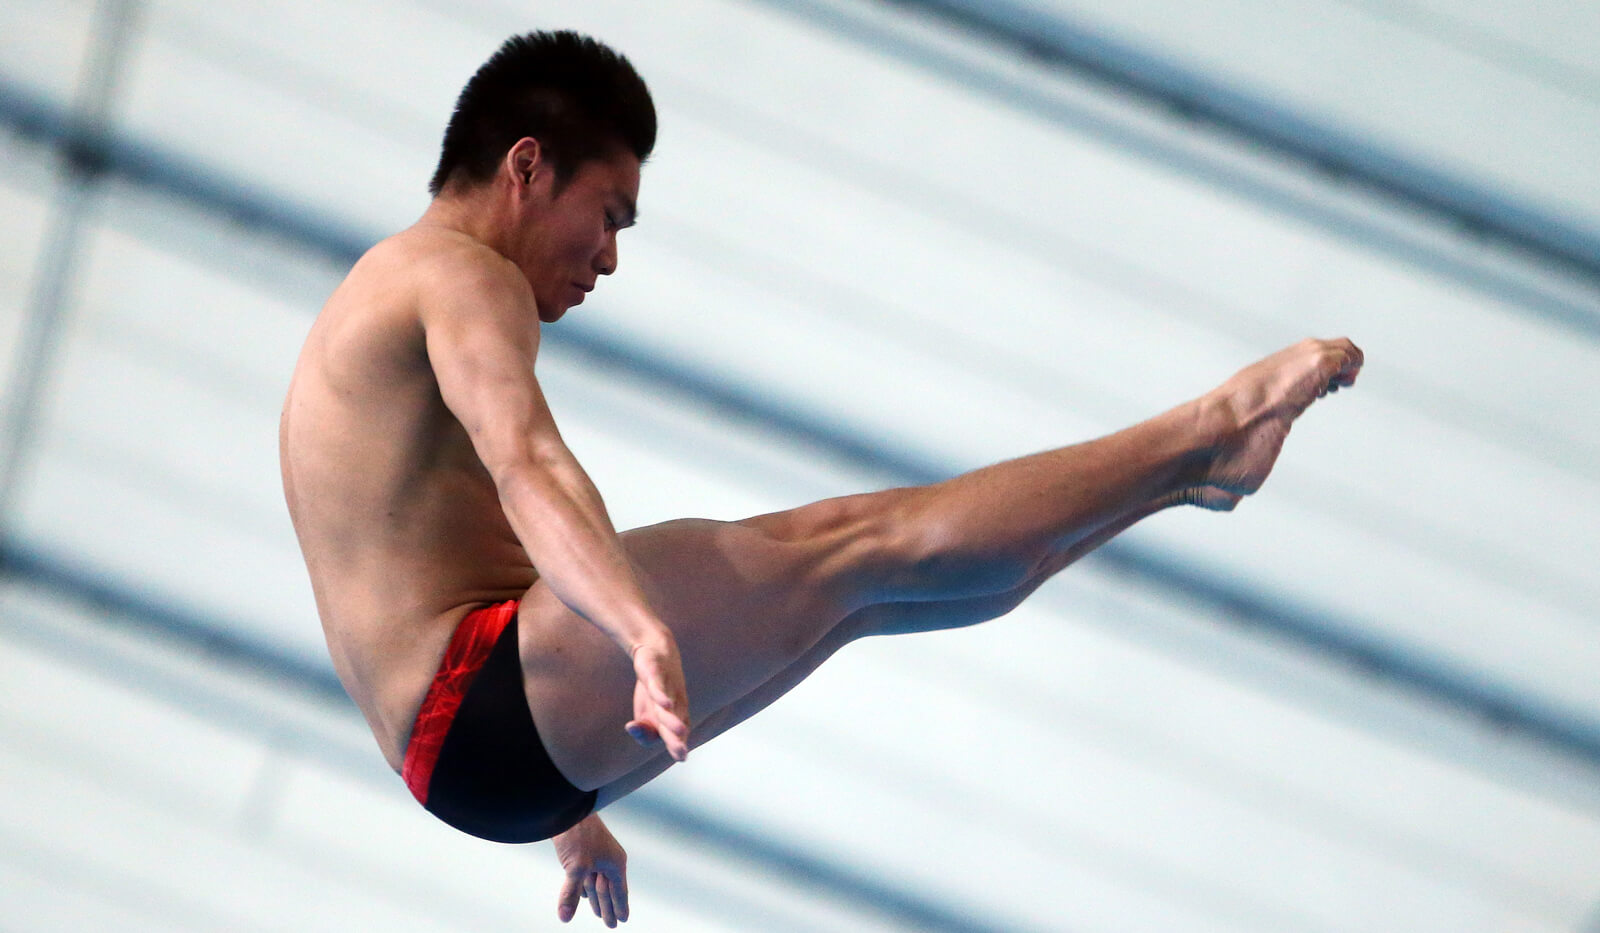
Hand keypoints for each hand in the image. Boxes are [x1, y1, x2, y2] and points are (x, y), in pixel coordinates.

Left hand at [555, 814, 628, 926]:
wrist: (567, 808)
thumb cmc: (578, 833)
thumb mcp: (575, 867)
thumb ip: (571, 894)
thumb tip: (565, 917)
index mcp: (614, 863)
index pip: (619, 891)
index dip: (620, 907)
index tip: (623, 920)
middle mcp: (607, 860)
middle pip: (609, 890)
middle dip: (609, 908)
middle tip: (611, 924)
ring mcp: (595, 855)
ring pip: (597, 883)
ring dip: (597, 899)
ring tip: (599, 913)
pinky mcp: (582, 852)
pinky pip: (587, 875)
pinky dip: (586, 887)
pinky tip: (584, 893)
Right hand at [625, 632, 690, 761]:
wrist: (655, 651)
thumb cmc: (655, 689)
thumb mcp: (645, 713)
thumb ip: (642, 730)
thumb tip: (631, 728)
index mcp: (674, 716)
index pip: (675, 734)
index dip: (677, 745)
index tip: (681, 757)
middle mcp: (674, 704)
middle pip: (675, 723)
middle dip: (677, 739)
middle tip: (681, 752)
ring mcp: (666, 687)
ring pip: (669, 707)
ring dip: (673, 720)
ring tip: (679, 731)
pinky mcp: (656, 672)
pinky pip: (659, 685)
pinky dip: (662, 694)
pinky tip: (666, 703)